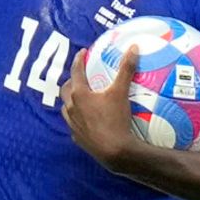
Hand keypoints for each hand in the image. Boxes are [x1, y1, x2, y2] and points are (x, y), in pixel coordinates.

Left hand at [61, 47, 138, 166]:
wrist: (114, 151)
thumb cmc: (116, 119)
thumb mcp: (121, 92)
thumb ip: (126, 69)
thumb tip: (133, 48)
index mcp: (79, 94)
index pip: (76, 71)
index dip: (79, 60)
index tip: (82, 53)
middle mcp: (71, 108)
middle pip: (65, 89)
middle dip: (71, 81)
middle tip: (80, 77)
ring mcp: (73, 124)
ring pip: (66, 108)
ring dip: (71, 101)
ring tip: (80, 98)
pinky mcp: (77, 138)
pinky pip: (74, 125)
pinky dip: (77, 119)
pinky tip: (86, 120)